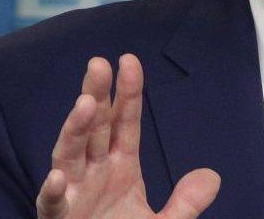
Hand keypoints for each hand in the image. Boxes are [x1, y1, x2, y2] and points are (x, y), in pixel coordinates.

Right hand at [36, 54, 219, 217]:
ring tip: (86, 105)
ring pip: (68, 156)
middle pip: (95, 128)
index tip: (129, 60)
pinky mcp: (59, 218)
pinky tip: (55, 177)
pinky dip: (52, 191)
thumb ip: (185, 203)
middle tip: (98, 64)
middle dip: (96, 95)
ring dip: (75, 130)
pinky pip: (53, 204)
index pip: (124, 123)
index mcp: (119, 167)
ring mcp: (73, 194)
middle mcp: (93, 173)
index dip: (127, 93)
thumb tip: (211, 177)